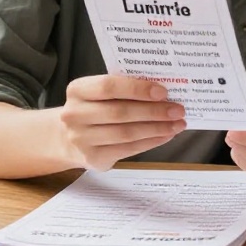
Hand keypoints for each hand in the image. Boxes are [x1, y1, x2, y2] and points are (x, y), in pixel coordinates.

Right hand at [58, 75, 185, 170]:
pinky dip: (151, 142)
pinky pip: (128, 149)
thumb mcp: (100, 93)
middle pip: (120, 112)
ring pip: (126, 133)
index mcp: (77, 90)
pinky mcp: (93, 158)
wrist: (68, 138)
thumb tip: (164, 92)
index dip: (137, 89)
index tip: (163, 92)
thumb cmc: (95, 108)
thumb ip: (125, 88)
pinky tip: (166, 135)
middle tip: (178, 109)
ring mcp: (81, 139)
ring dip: (157, 128)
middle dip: (154, 111)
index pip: (108, 86)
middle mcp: (74, 115)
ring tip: (177, 124)